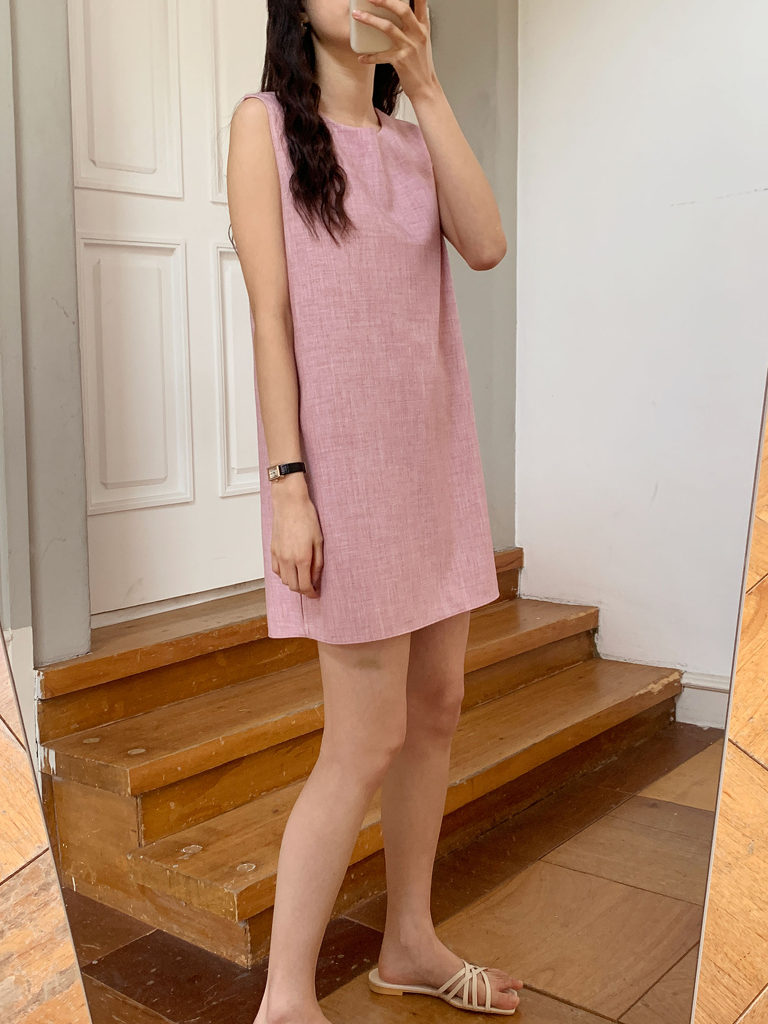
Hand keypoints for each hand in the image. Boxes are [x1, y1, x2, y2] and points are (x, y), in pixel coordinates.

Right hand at [270, 477, 323, 597]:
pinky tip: (290, 569)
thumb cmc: (306, 518)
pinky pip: (276, 570)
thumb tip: (316, 578)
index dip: (311, 594)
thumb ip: (317, 563)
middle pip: (293, 586)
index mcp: (302, 559)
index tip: (316, 594)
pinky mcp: (272, 550)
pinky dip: (283, 574)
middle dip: (303, 590)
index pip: (305, 586)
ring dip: (293, 582)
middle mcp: (288, 560)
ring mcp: (278, 555)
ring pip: (283, 580)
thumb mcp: (319, 541)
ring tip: (302, 577)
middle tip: (311, 587)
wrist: (289, 503)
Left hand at [352, 0, 437, 102]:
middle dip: (384, 0)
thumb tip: (399, 13)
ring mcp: (409, 47)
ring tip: (357, 15)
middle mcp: (417, 34)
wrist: (425, 88)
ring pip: (388, 27)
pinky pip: (380, 56)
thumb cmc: (421, 65)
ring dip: (370, 19)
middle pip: (401, 9)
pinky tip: (361, 57)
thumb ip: (413, 26)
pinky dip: (369, 56)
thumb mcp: (422, 41)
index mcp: (423, 27)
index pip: (420, 2)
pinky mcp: (400, 61)